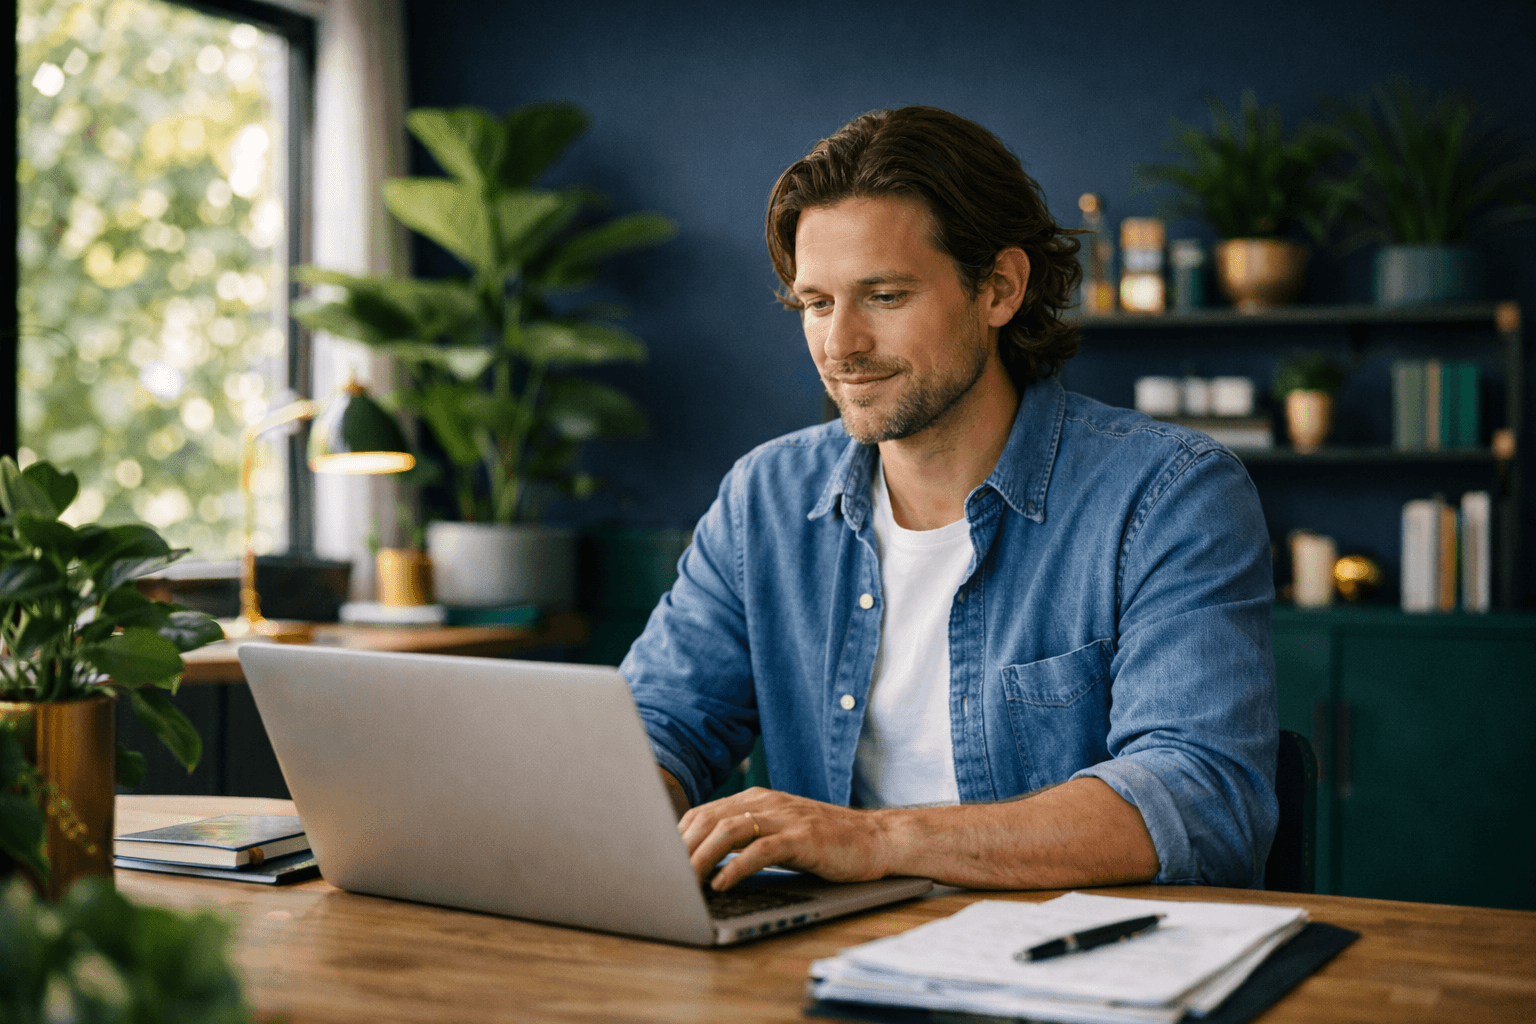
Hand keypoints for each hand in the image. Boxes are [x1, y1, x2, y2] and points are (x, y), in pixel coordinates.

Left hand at [678, 787, 892, 890]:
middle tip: (662, 876)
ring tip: (684, 882)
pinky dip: (736, 867)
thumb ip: (747, 839)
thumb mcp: (780, 835)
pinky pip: (761, 850)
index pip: (704, 812)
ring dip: (700, 857)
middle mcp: (767, 802)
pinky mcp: (804, 838)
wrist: (876, 839)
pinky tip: (721, 884)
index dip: (676, 836)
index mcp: (757, 799)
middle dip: (680, 848)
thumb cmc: (826, 844)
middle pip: (709, 818)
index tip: (657, 861)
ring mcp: (786, 818)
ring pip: (729, 830)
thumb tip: (703, 863)